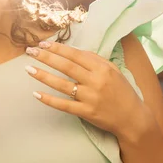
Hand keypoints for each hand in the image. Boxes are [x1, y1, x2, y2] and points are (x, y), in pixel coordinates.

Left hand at [24, 41, 144, 137]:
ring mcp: (90, 97)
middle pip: (66, 67)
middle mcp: (95, 81)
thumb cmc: (122, 91)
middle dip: (46, 57)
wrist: (133, 118)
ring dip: (43, 75)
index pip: (75, 55)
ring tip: (28, 68)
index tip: (43, 43)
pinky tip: (36, 94)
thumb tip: (73, 51)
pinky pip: (63, 105)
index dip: (58, 48)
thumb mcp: (113, 70)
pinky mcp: (86, 112)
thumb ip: (95, 60)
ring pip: (62, 84)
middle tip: (30, 51)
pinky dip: (49, 100)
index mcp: (102, 68)